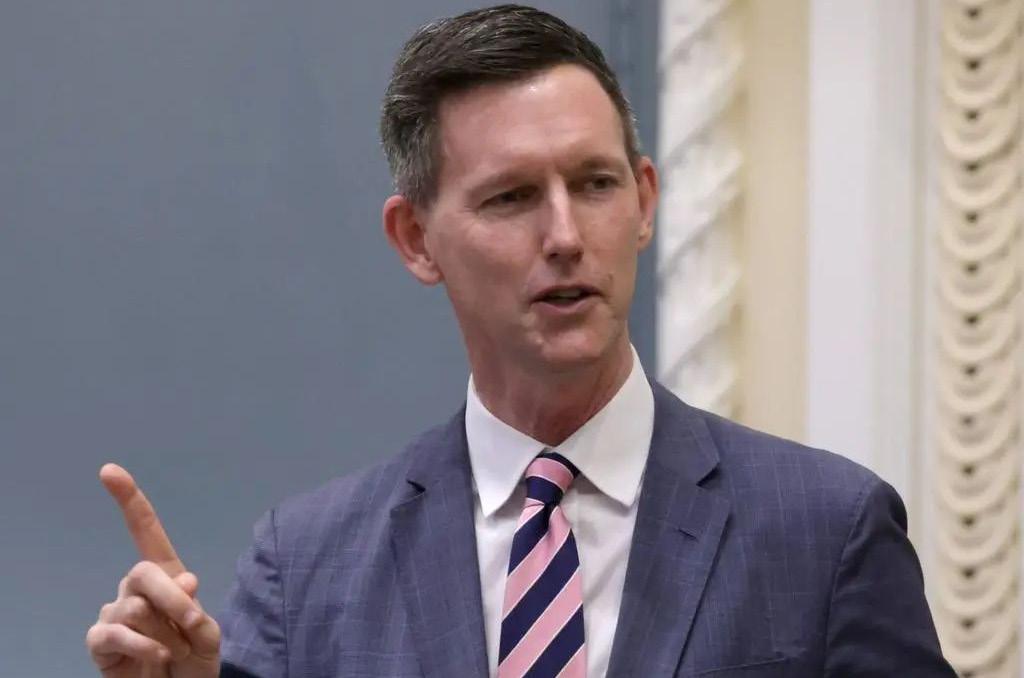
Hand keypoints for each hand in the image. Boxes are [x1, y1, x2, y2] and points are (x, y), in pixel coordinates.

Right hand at [86, 464, 220, 677]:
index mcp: (165, 576)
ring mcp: (115, 614)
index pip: (146, 532)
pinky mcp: (100, 642)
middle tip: (193, 628)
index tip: (110, 471)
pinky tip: (158, 657)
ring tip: (174, 652)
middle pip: (144, 572)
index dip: (130, 501)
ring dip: (165, 633)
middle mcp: (136, 589)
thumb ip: (195, 606)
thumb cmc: (194, 661)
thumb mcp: (208, 634)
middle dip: (174, 601)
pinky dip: (143, 646)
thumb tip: (184, 580)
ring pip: (135, 608)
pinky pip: (115, 633)